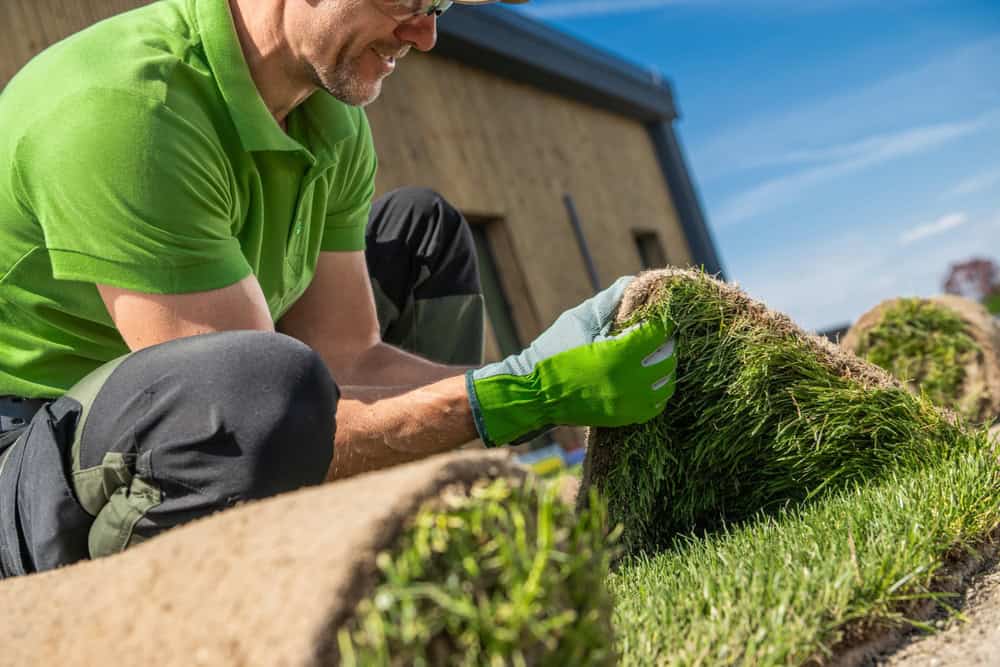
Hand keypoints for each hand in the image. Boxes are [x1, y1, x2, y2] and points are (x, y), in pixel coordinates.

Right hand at [466, 276, 676, 446]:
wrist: (534, 394)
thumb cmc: (553, 351)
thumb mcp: (578, 320)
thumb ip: (608, 301)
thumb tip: (632, 283)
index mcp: (618, 353)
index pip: (658, 333)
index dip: (661, 321)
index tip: (659, 315)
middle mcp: (629, 381)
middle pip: (668, 358)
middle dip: (666, 343)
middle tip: (658, 335)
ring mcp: (628, 403)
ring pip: (666, 384)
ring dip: (664, 368)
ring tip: (654, 357)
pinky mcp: (624, 418)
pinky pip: (655, 406)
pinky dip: (656, 391)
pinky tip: (648, 380)